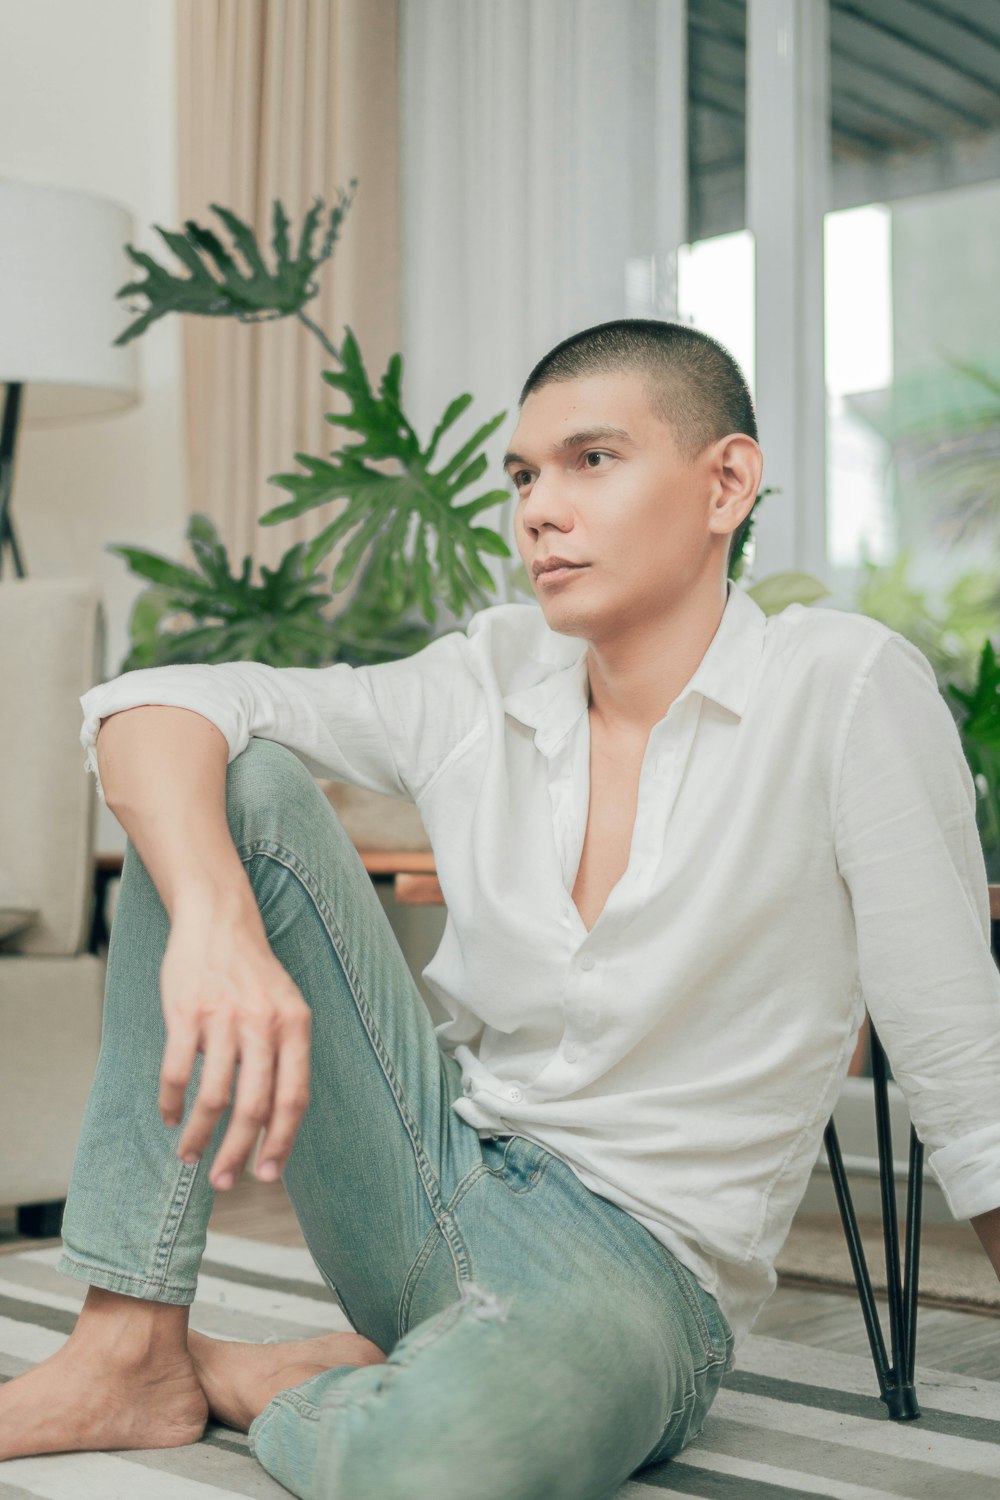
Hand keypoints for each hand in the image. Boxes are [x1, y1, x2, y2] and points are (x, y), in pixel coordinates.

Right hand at [157, 902, 311, 1189]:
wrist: (218, 919)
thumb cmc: (252, 973)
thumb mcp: (285, 1008)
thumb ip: (284, 1056)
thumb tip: (277, 1121)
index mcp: (295, 1025)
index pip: (294, 1098)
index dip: (282, 1142)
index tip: (267, 1174)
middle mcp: (263, 1023)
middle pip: (254, 1107)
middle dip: (238, 1154)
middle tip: (223, 1181)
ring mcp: (223, 1017)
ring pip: (214, 1097)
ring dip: (199, 1136)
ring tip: (191, 1156)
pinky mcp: (186, 1012)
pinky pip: (178, 1071)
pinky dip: (172, 1103)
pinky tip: (171, 1117)